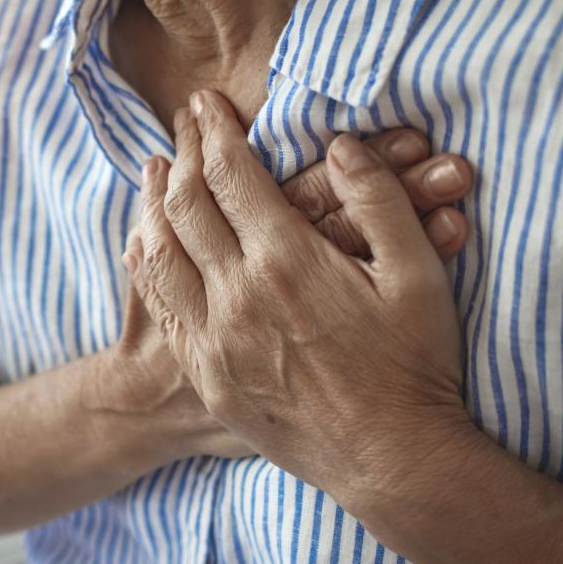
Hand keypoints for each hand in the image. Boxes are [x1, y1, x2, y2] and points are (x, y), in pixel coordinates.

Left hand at [125, 90, 471, 503]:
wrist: (390, 461)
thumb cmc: (414, 366)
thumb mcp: (418, 276)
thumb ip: (379, 201)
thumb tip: (340, 144)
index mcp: (287, 260)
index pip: (231, 174)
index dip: (215, 130)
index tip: (207, 102)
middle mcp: (236, 295)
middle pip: (186, 204)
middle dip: (183, 153)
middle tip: (182, 123)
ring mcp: (212, 338)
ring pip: (159, 252)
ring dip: (153, 202)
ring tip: (155, 170)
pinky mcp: (206, 374)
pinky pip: (160, 306)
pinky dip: (146, 263)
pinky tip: (144, 243)